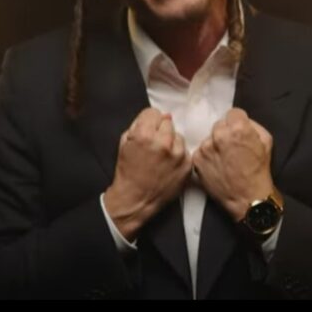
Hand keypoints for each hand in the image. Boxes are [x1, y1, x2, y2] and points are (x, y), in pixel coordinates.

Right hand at [104, 108, 190, 239]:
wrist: (136, 199)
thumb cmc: (128, 171)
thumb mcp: (124, 142)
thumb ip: (140, 124)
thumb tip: (162, 115)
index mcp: (145, 135)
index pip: (153, 112)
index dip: (148, 122)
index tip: (146, 131)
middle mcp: (163, 142)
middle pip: (167, 122)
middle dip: (160, 130)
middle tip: (153, 145)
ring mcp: (177, 154)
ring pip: (178, 135)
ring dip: (171, 142)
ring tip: (161, 156)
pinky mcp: (187, 165)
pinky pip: (184, 150)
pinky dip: (178, 155)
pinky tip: (168, 164)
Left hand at [193, 108, 274, 220]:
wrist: (247, 198)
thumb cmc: (260, 170)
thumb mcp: (266, 141)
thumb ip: (253, 125)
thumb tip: (242, 121)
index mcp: (238, 128)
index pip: (233, 113)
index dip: (238, 122)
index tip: (239, 132)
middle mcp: (219, 135)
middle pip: (219, 125)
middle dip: (225, 133)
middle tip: (231, 147)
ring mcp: (205, 147)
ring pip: (209, 138)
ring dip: (215, 145)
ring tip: (224, 159)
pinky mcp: (197, 159)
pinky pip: (202, 151)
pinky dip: (208, 156)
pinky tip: (216, 166)